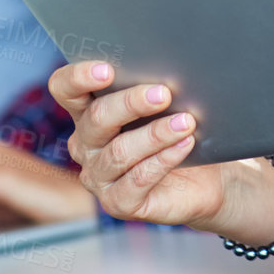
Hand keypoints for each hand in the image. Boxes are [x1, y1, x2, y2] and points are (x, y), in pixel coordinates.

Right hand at [49, 61, 227, 227]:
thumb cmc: (182, 131)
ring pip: (120, 151)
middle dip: (131, 103)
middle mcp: (86, 144)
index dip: (79, 77)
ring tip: (186, 122)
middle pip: (97, 118)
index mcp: (89, 111)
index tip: (107, 70)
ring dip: (156, 133)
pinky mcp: (118, 203)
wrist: (208, 179)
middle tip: (164, 93)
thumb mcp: (170, 104)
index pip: (65, 89)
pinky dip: (164, 159)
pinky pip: (138, 179)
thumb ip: (156, 87)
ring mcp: (98, 177)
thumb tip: (167, 71)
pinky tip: (185, 145)